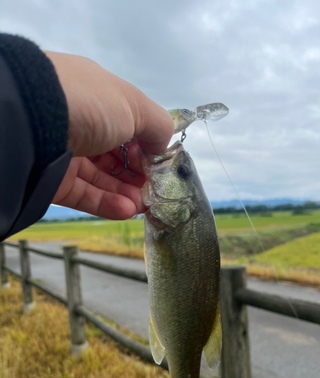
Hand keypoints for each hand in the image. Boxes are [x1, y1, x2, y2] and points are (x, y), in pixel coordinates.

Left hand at [46, 51, 173, 218]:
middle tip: (155, 191)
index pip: (127, 126)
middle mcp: (81, 124)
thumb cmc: (89, 105)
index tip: (159, 164)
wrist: (32, 121)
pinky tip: (128, 210)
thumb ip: (157, 125)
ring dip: (126, 193)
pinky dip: (108, 204)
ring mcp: (65, 153)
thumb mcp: (134, 105)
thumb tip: (162, 147)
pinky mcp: (54, 181)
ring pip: (101, 179)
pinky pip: (85, 195)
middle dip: (138, 175)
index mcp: (98, 99)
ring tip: (144, 205)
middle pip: (115, 156)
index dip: (146, 146)